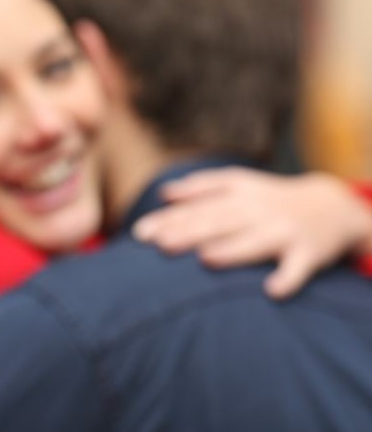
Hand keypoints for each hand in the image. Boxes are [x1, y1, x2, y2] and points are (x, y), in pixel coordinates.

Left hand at [133, 167, 371, 299]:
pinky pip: (298, 268)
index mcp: (237, 195)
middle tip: (160, 246)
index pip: (196, 207)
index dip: (168, 219)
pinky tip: (272, 291)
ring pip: (254, 242)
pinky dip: (287, 279)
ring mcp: (282, 231)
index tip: (140, 234)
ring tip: (206, 259)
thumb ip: (201, 187)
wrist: (334, 205)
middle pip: (218, 222)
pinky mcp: (308, 252)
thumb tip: (163, 193)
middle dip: (189, 233)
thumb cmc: (272, 199)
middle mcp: (257, 211)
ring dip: (231, 251)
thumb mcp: (240, 183)